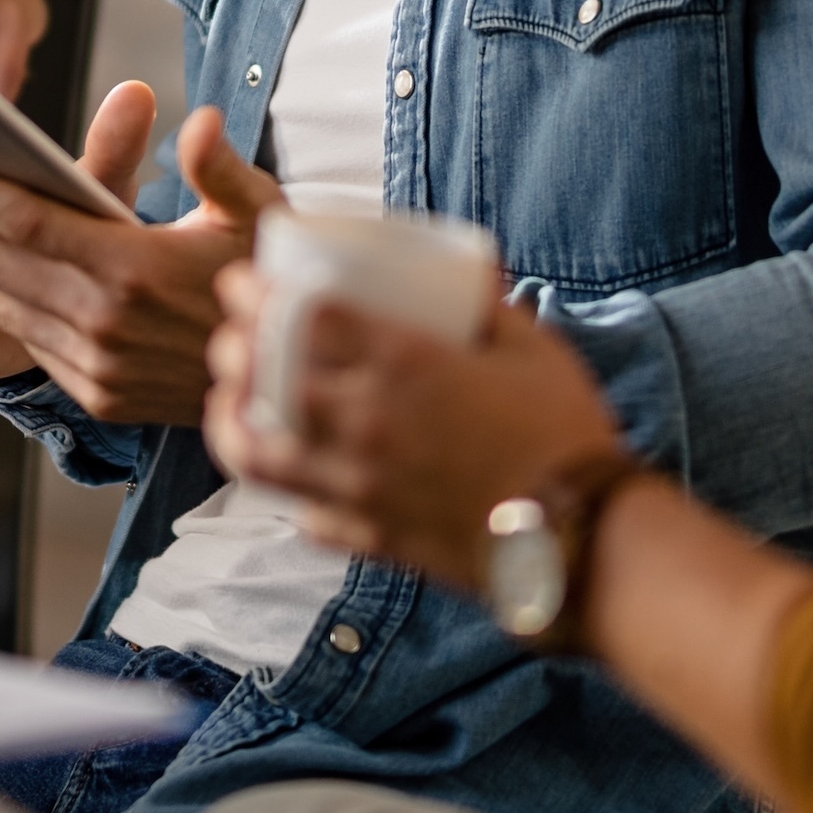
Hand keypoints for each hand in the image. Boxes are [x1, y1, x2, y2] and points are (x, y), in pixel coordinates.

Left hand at [0, 91, 277, 417]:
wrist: (284, 380)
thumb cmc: (268, 281)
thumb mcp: (259, 214)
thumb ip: (220, 165)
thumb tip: (196, 121)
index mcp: (137, 269)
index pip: (29, 221)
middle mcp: (105, 321)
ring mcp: (95, 364)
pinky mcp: (94, 391)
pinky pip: (23, 336)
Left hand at [204, 274, 629, 598]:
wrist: (581, 541)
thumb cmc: (564, 433)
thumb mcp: (532, 346)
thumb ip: (489, 304)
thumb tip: (468, 272)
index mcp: (403, 365)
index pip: (301, 319)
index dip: (257, 295)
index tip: (241, 281)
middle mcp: (365, 424)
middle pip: (261, 381)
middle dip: (232, 352)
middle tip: (231, 336)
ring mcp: (360, 488)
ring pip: (258, 457)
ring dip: (232, 424)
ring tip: (232, 405)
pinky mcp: (369, 538)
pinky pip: (302, 514)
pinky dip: (288, 490)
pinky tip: (296, 471)